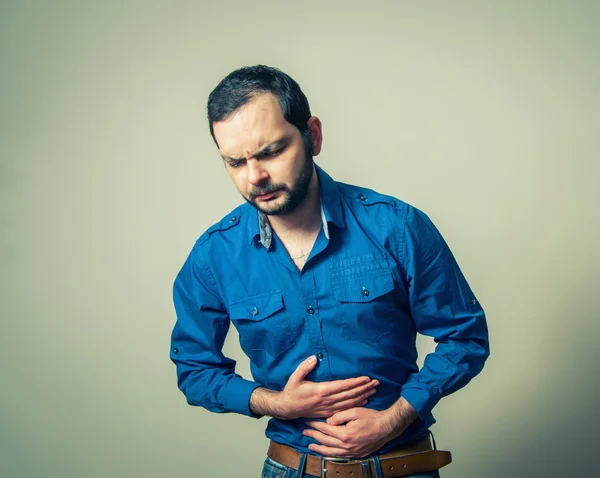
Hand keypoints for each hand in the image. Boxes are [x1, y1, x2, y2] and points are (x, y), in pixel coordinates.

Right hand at [251, 356, 378, 419]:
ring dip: (362, 396)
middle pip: (349, 394)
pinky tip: (364, 401)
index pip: (342, 386)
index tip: (366, 378)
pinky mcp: (328, 413)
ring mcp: (328, 408)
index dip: (355, 382)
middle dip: (364, 388)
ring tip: (373, 390)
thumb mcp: (295, 377)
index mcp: (320, 390)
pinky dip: (356, 405)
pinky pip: (345, 409)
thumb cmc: (292, 391)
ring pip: (349, 402)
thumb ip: (304, 367)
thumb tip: (314, 358)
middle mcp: (326, 400)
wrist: (287, 408)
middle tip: (376, 383)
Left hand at [303, 399, 416, 457]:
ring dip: (319, 448)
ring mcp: (351, 452)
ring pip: (331, 452)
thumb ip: (339, 416)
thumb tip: (327, 421)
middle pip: (325, 441)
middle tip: (304, 432)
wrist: (386, 428)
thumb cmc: (371, 417)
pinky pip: (339, 456)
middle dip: (313, 436)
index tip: (307, 421)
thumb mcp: (354, 411)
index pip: (325, 429)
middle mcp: (346, 446)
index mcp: (345, 434)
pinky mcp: (356, 454)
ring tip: (310, 445)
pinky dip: (330, 454)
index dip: (315, 425)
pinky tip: (326, 452)